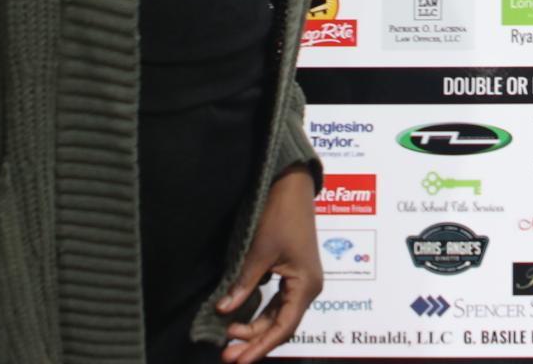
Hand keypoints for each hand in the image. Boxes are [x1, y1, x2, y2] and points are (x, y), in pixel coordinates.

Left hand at [218, 166, 322, 362]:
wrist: (292, 185)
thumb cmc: (281, 214)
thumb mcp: (259, 251)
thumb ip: (244, 283)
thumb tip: (224, 311)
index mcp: (306, 284)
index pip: (284, 328)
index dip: (260, 347)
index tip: (238, 361)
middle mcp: (308, 287)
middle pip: (281, 325)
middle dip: (253, 341)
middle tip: (226, 355)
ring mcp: (301, 281)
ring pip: (278, 315)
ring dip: (255, 328)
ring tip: (229, 339)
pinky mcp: (293, 273)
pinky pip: (277, 302)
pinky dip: (259, 312)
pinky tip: (239, 319)